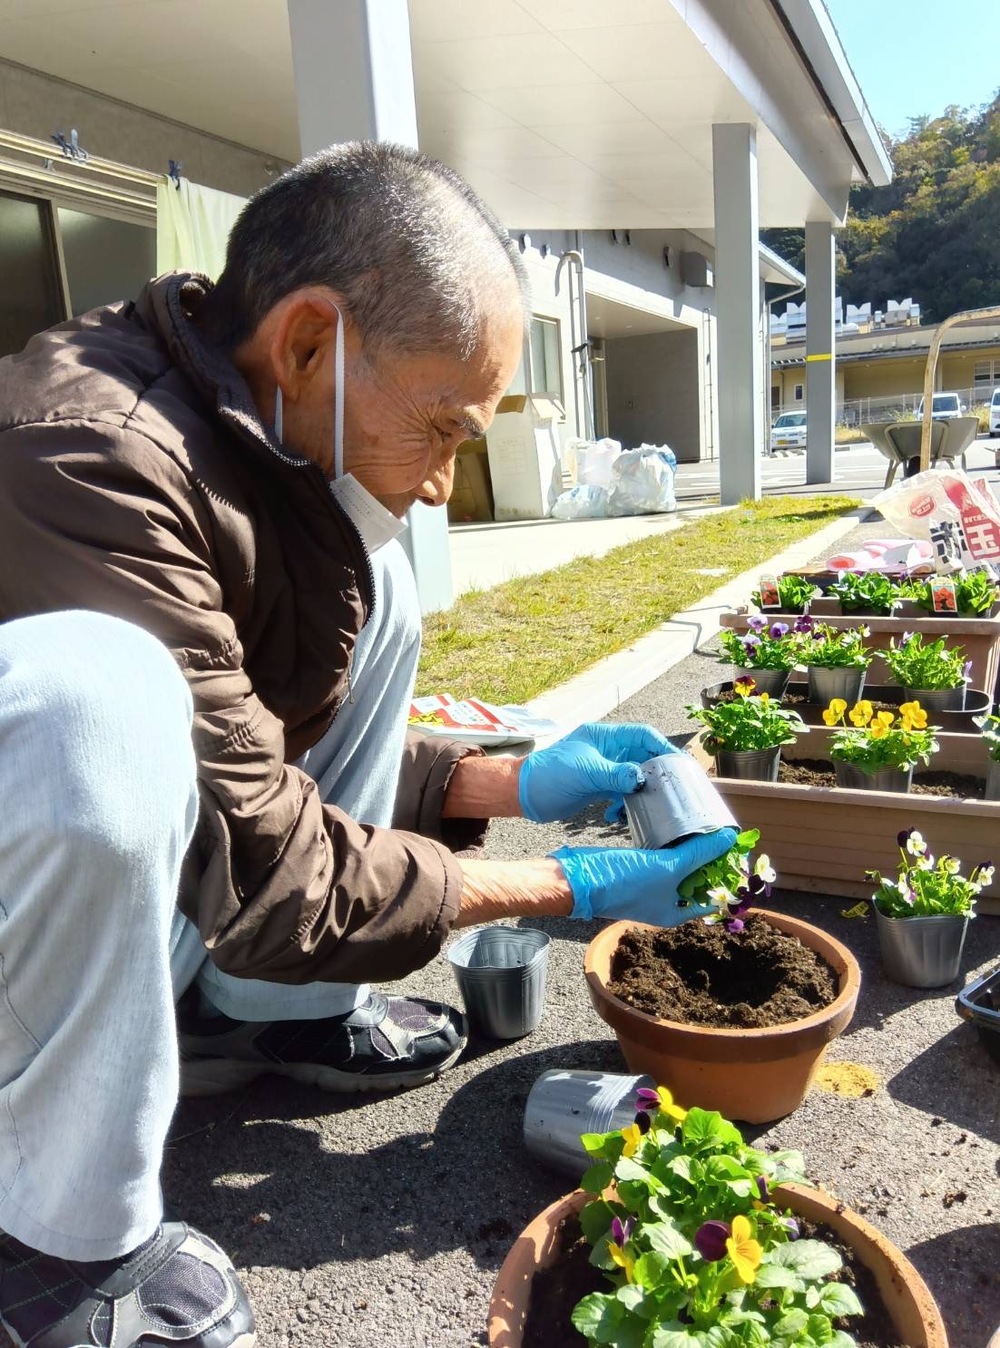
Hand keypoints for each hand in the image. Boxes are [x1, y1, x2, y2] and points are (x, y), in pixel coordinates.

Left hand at [518, 722, 677, 823]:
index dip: (662, 746)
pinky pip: (621, 793)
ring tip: (648, 806)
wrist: (524, 795)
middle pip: (642, 757)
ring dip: (640, 792)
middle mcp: (607, 750)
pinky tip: (617, 816)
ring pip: (633, 777)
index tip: (678, 764)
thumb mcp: (586, 773)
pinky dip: (624, 805)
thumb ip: (616, 774)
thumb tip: (642, 778)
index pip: (642, 735)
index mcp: (604, 737)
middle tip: (671, 790)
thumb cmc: (549, 775)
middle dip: (655, 773)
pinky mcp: (598, 787)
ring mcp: (603, 769)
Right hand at [550, 828, 738, 924]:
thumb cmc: (623, 881)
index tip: (740, 855)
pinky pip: (665, 858)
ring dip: (694, 851)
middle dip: (712, 861)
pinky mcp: (639, 868)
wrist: (578, 877)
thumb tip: (727, 839)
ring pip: (682, 868)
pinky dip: (675, 846)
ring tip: (710, 829)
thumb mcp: (666, 868)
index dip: (727, 879)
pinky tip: (682, 829)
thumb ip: (697, 853)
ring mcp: (652, 885)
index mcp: (676, 912)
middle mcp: (666, 901)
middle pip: (698, 881)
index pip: (712, 898)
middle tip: (727, 836)